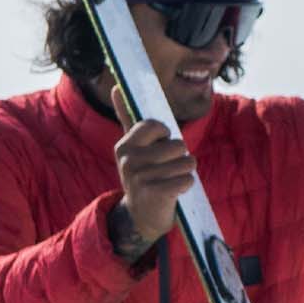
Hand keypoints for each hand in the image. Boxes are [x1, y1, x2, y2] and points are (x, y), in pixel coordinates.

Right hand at [111, 118, 194, 258]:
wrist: (141, 215)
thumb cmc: (144, 174)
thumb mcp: (133, 147)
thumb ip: (127, 117)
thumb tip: (116, 87)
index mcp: (124, 145)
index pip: (156, 125)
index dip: (165, 136)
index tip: (158, 147)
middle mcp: (129, 160)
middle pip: (178, 145)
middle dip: (179, 156)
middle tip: (165, 169)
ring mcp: (141, 177)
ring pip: (186, 161)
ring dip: (184, 171)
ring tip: (169, 179)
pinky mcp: (155, 193)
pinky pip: (188, 179)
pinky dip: (186, 185)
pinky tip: (173, 191)